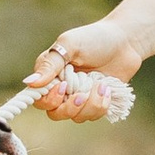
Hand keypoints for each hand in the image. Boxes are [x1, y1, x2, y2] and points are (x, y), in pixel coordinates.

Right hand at [22, 19, 146, 117]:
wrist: (125, 42)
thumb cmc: (95, 38)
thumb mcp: (70, 45)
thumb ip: (50, 64)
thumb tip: (29, 83)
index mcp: (49, 74)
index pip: (38, 98)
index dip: (49, 99)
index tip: (64, 87)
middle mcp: (61, 88)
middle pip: (55, 113)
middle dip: (70, 108)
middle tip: (83, 94)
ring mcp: (78, 97)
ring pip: (76, 117)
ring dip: (90, 105)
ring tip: (102, 86)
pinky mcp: (94, 103)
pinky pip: (92, 115)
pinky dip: (101, 105)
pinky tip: (107, 89)